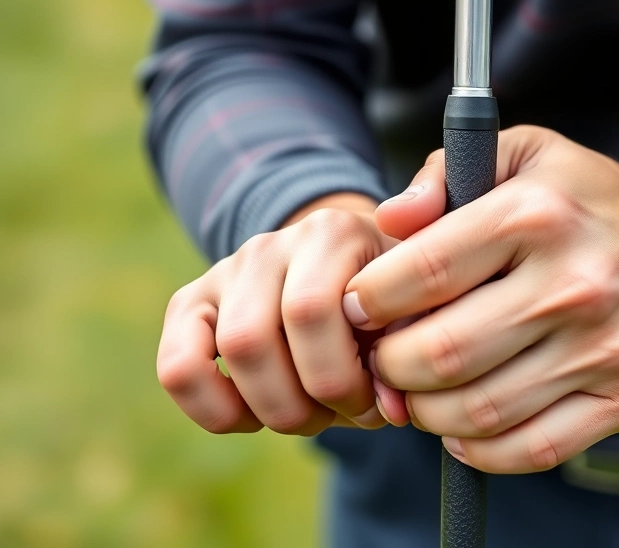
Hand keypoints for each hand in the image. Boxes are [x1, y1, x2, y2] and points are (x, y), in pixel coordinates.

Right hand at [157, 195, 400, 434]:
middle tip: (338, 414)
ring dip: (269, 409)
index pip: (308, 311)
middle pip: (251, 340)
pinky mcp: (190, 305)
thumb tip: (386, 408)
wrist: (352, 274)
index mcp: (330, 233)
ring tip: (309, 415)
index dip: (338, 378)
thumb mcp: (412, 314)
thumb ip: (408, 352)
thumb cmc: (387, 306)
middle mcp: (268, 245)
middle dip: (300, 404)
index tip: (373, 402)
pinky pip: (177, 368)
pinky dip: (213, 410)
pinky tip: (257, 416)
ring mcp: (224, 271)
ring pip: (220, 356)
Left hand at [343, 126, 618, 472]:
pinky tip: (461, 426)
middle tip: (383, 358)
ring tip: (417, 392)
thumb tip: (389, 220)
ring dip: (425, 412)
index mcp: (536, 214)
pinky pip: (534, 449)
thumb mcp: (524, 154)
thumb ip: (446, 173)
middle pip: (441, 353)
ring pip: (479, 410)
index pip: (423, 270)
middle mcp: (574, 282)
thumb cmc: (585, 201)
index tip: (358, 308)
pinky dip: (480, 450)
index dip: (368, 300)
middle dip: (389, 365)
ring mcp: (606, 347)